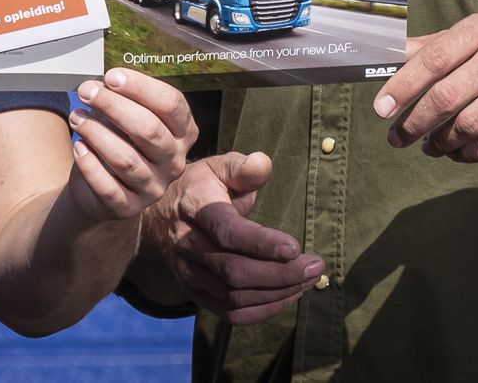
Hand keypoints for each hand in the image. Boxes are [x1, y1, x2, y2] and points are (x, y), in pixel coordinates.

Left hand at [67, 68, 195, 221]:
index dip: (141, 87)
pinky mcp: (129, 207)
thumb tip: (101, 84)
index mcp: (183, 132)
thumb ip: (123, 99)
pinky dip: (90, 165)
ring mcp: (155, 188)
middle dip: (113, 106)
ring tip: (76, 117)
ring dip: (96, 133)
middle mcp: (175, 161)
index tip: (111, 76)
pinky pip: (108, 187)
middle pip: (148, 129)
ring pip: (126, 158)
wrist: (99, 187)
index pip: (171, 104)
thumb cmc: (118, 141)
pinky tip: (78, 147)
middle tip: (86, 92)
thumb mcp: (127, 117)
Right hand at [144, 151, 322, 324]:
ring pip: (234, 296)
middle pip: (234, 270)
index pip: (226, 231)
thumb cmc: (202, 187)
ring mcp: (188, 271)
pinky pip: (230, 313)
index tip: (295, 247)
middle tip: (315, 266)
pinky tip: (288, 296)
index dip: (260, 243)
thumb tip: (264, 165)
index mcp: (194, 206)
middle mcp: (186, 243)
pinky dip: (263, 310)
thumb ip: (244, 167)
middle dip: (281, 273)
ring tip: (308, 280)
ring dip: (277, 293)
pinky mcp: (194, 292)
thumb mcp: (219, 167)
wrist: (162, 215)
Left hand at [374, 14, 477, 161]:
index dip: (403, 86)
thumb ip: (428, 48)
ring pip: (469, 125)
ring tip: (427, 145)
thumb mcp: (470, 36)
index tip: (381, 108)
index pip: (433, 60)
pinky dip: (468, 154)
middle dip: (415, 123)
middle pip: (448, 97)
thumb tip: (383, 57)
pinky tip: (455, 152)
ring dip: (440, 142)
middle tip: (396, 137)